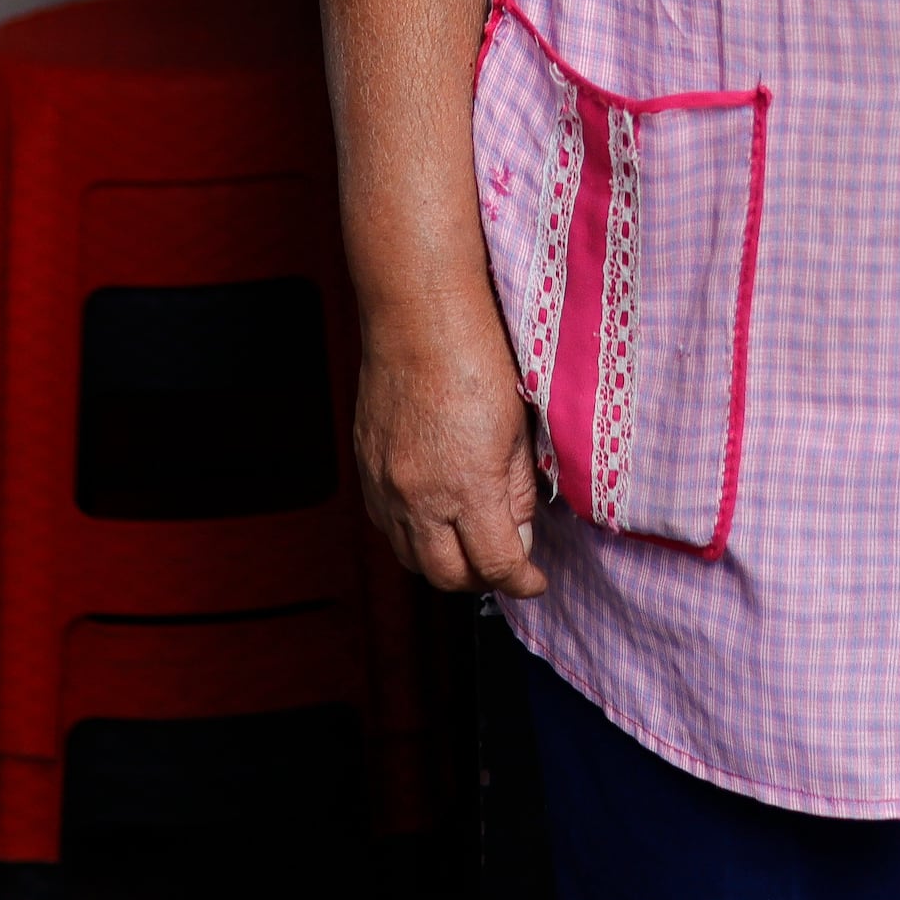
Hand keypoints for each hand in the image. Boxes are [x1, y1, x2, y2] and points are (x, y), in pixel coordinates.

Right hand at [350, 310, 548, 598]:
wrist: (417, 317)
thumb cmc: (475, 357)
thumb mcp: (519, 429)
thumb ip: (517, 492)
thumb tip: (519, 536)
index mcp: (468, 487)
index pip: (496, 565)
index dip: (521, 582)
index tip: (534, 581)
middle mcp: (419, 497)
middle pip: (447, 577)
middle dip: (481, 581)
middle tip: (504, 566)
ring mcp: (385, 486)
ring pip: (410, 558)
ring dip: (443, 564)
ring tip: (469, 546)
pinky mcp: (366, 470)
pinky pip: (385, 526)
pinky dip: (411, 536)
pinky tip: (433, 518)